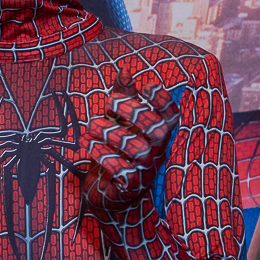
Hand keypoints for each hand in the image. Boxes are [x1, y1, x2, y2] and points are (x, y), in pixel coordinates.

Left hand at [81, 70, 179, 215]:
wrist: (105, 190)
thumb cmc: (116, 150)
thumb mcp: (118, 121)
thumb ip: (123, 97)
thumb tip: (125, 70)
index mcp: (158, 133)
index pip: (172, 116)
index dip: (163, 100)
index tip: (146, 85)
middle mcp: (157, 150)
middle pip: (157, 128)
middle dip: (132, 111)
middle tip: (108, 102)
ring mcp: (146, 169)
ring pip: (138, 148)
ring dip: (110, 132)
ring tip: (90, 126)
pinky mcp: (131, 185)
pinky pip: (122, 170)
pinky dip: (103, 154)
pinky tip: (87, 145)